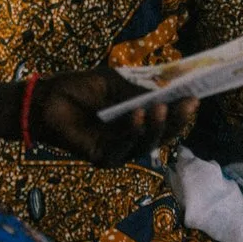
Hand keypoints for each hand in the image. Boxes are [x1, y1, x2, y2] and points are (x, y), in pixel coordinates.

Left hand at [30, 68, 196, 167]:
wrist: (45, 99)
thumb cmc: (79, 88)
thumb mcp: (114, 83)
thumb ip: (140, 91)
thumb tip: (171, 91)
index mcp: (137, 121)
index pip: (166, 120)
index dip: (181, 111)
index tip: (197, 96)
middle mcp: (131, 139)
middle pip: (161, 135)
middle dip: (176, 120)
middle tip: (189, 102)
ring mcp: (118, 151)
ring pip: (145, 143)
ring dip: (155, 125)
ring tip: (159, 107)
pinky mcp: (102, 158)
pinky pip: (122, 146)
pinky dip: (131, 131)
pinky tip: (137, 115)